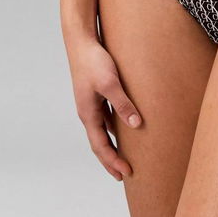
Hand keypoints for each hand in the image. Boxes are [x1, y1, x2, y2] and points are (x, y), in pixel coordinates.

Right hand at [65, 35, 142, 180]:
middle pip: (99, 143)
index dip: (112, 161)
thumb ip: (122, 104)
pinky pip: (106, 118)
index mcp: (88, 114)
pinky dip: (114, 128)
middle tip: (124, 175)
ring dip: (112, 145)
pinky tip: (125, 127)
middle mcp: (88, 112)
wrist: (81, 41)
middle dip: (111, 159)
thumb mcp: (110, 83)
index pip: (100, 146)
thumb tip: (136, 124)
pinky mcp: (96, 94)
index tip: (124, 174)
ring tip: (124, 156)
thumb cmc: (93, 61)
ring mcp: (91, 104)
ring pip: (102, 131)